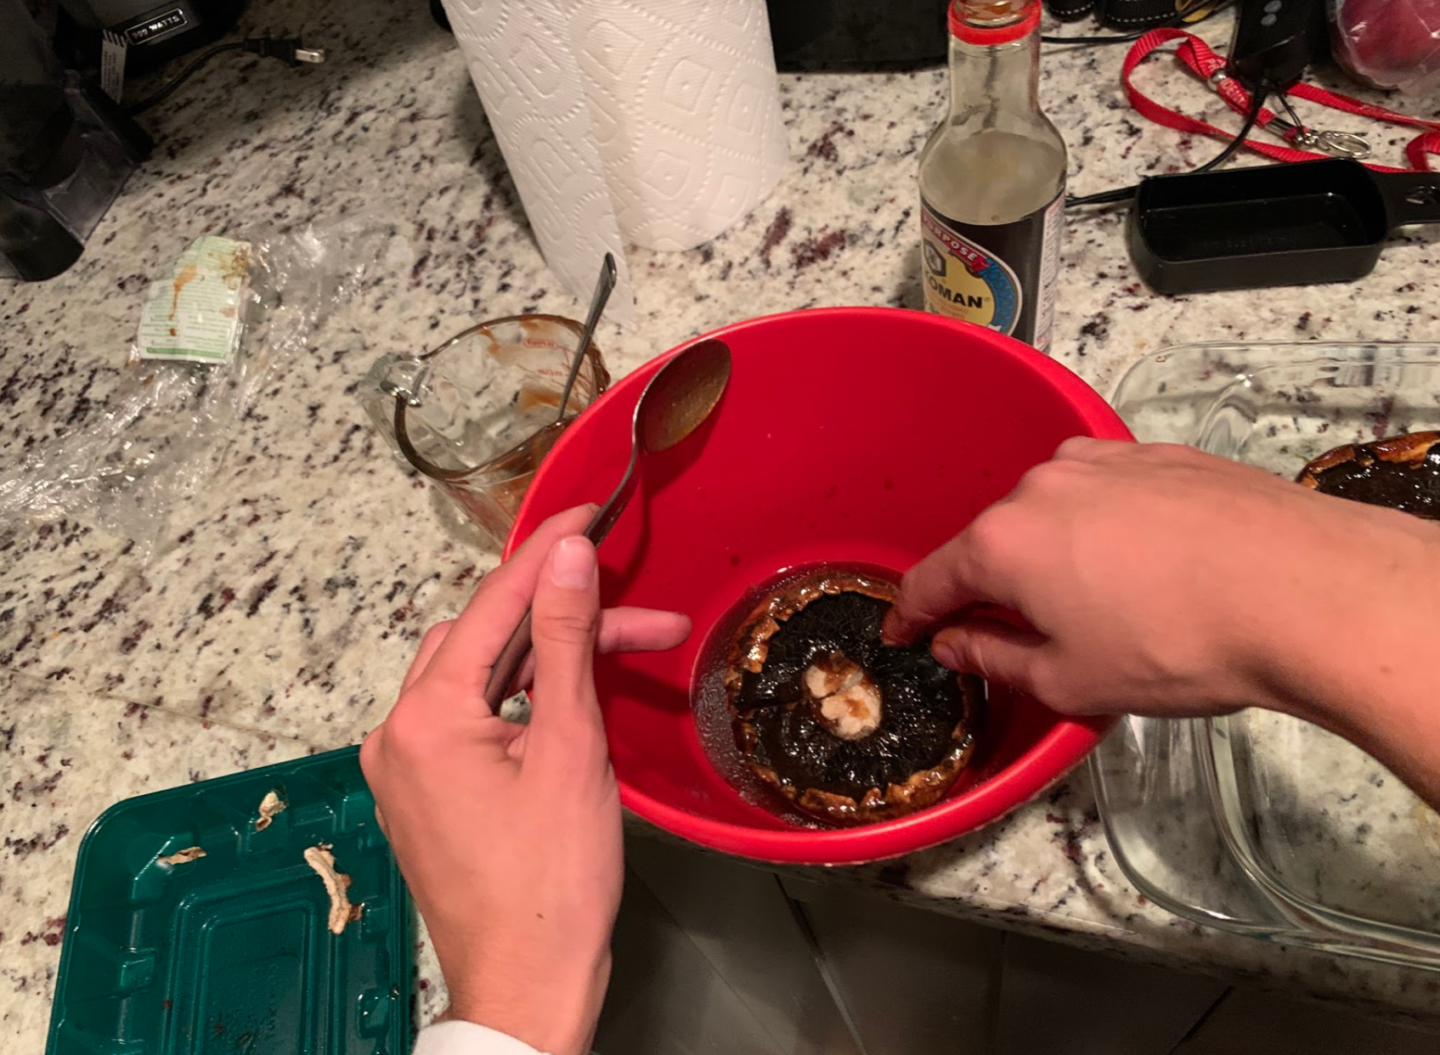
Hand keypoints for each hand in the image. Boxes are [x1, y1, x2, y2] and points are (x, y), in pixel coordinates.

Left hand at [361, 506, 689, 1054]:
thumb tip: (565, 555)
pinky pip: (469, 718)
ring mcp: (405, 768)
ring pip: (478, 678)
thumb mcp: (569, 747)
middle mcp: (397, 734)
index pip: (492, 604)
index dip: (547, 550)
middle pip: (486, 640)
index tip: (590, 509)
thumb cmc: (552, 881)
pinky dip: (519, 699)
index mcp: (424, 717)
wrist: (527, 985)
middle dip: (564, 618)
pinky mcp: (423, 795)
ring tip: (621, 657)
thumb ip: (563, 641)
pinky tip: (567, 699)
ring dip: (545, 659)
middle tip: (644, 619)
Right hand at [884, 439, 1439, 734]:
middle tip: (1017, 636)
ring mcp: (1106, 461)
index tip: (905, 631)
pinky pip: (1108, 495)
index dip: (912, 614)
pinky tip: (1148, 573)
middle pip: (995, 541)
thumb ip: (995, 660)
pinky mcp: (1160, 456)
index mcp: (1004, 542)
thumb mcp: (1069, 680)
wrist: (1301, 591)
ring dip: (1057, 554)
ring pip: (1054, 513)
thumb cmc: (1181, 642)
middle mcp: (1043, 485)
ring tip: (1101, 607)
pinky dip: (1108, 532)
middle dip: (997, 587)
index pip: (932, 579)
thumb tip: (957, 646)